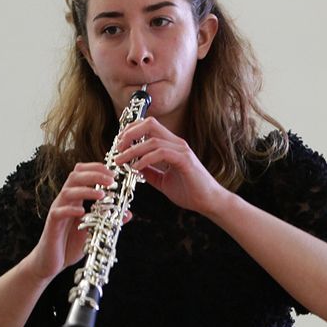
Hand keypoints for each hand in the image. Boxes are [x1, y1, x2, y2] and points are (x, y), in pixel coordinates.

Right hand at [26, 162, 114, 280]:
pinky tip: (82, 212)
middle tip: (111, 180)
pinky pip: (59, 213)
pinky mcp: (52, 225)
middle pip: (74, 177)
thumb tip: (127, 214)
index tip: (113, 173)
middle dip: (94, 175)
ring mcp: (57, 211)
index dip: (96, 169)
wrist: (50, 262)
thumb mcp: (93, 230)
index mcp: (74, 199)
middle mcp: (65, 201)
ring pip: (67, 192)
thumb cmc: (69, 244)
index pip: (81, 174)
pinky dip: (71, 210)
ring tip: (102, 195)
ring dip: (86, 190)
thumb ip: (108, 220)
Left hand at [114, 118, 229, 215]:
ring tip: (121, 161)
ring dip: (132, 150)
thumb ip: (150, 172)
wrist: (209, 202)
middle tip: (117, 148)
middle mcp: (176, 143)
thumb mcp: (163, 181)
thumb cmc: (189, 192)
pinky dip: (145, 159)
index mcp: (171, 145)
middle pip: (149, 124)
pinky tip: (136, 168)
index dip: (131, 130)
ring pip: (152, 139)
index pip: (149, 126)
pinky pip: (161, 153)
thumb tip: (133, 167)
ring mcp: (181, 150)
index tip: (118, 144)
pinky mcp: (185, 160)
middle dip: (129, 133)